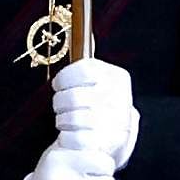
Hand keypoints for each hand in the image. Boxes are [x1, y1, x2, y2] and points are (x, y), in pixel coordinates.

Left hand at [42, 56, 138, 178]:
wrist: (109, 141)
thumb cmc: (97, 106)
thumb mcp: (99, 81)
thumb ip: (90, 64)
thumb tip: (87, 33)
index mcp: (119, 79)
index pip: (84, 71)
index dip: (64, 78)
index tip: (58, 84)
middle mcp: (121, 101)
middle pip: (73, 97)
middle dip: (60, 102)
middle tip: (61, 105)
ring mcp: (116, 125)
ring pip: (72, 117)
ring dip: (62, 119)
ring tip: (66, 120)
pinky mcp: (106, 146)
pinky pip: (73, 138)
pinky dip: (65, 138)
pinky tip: (70, 135)